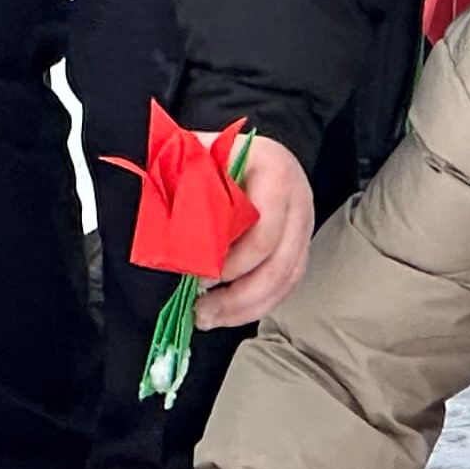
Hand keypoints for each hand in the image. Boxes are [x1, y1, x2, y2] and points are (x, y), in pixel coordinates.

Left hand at [196, 132, 314, 331]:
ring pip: (286, 280)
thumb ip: (186, 185)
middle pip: (279, 263)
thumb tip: (166, 238)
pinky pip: (286, 284)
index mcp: (274, 172)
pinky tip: (228, 313)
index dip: (232, 261)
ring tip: (208, 318)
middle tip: (201, 311)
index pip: (262, 231)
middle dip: (238, 295)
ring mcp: (303, 226)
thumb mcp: (198, 156)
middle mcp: (298, 202)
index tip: (199, 277)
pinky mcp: (299, 246)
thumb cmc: (215, 153)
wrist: (248, 149)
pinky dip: (256, 304)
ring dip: (246, 307)